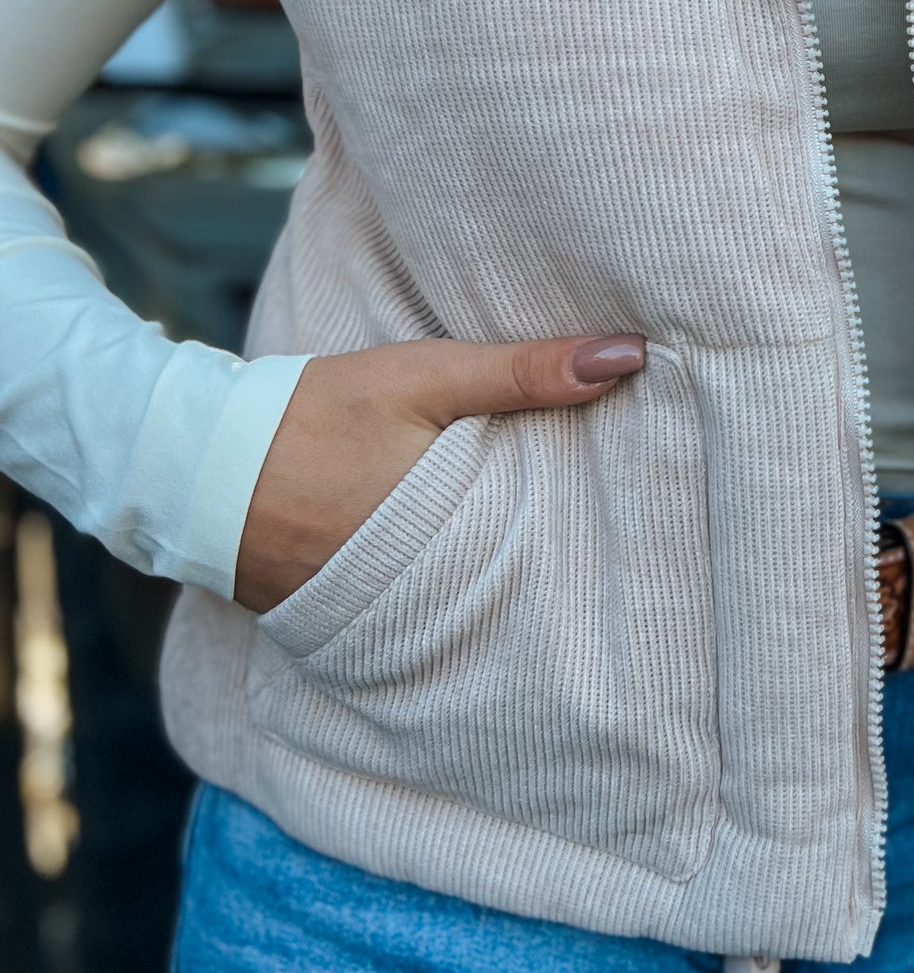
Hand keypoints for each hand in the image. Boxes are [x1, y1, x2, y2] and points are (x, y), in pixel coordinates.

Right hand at [232, 333, 646, 613]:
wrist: (197, 467)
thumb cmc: (316, 415)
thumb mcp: (424, 380)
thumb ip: (524, 372)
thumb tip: (631, 355)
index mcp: (458, 536)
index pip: (560, 547)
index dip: (606, 534)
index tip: (657, 517)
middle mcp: (430, 591)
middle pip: (526, 583)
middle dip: (569, 564)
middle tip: (632, 548)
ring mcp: (390, 613)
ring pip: (479, 599)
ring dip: (515, 579)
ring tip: (576, 566)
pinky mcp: (355, 617)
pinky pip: (426, 606)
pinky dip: (455, 589)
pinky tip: (489, 575)